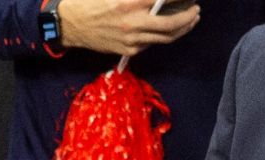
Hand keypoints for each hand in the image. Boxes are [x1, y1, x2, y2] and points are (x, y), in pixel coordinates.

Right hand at [58, 0, 198, 56]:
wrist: (68, 24)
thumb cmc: (89, 1)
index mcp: (131, 2)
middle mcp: (133, 22)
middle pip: (172, 24)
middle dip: (189, 17)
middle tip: (196, 10)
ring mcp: (131, 39)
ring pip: (166, 37)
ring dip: (182, 29)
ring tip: (189, 20)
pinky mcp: (127, 50)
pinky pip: (152, 43)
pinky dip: (163, 35)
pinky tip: (167, 29)